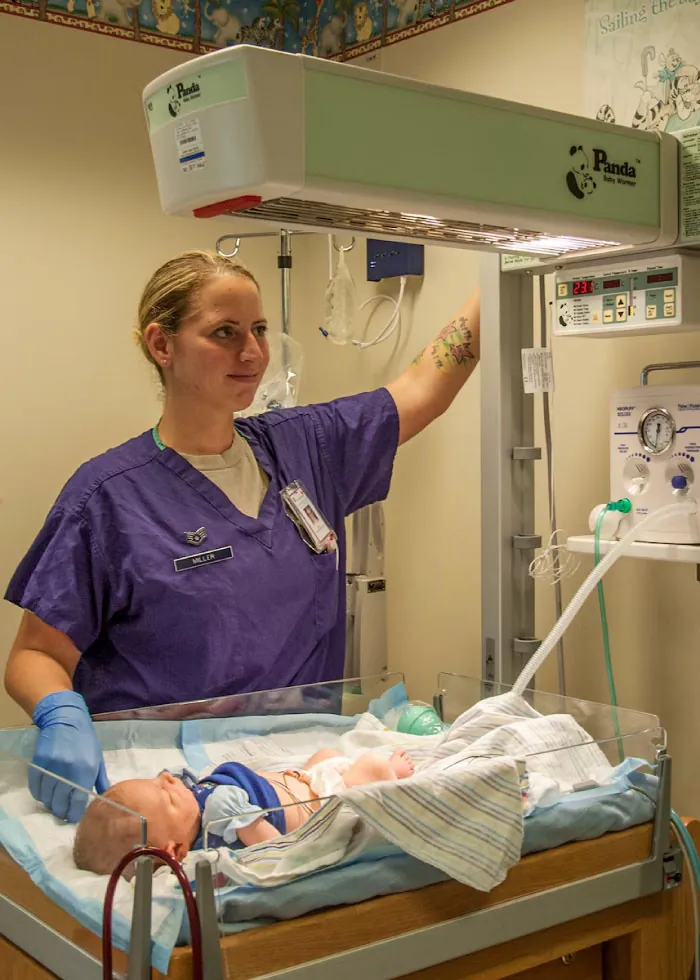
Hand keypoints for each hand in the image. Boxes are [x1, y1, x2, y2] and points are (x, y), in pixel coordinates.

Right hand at [30, 691, 108, 822]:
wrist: (66, 719)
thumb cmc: (85, 740)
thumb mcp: (97, 758)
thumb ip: (100, 780)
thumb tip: (104, 798)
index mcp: (85, 771)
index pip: (77, 802)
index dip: (74, 814)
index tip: (73, 817)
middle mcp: (68, 771)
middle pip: (60, 803)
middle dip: (61, 811)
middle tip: (62, 813)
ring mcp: (51, 767)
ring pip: (46, 797)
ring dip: (49, 804)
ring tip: (53, 804)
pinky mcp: (38, 763)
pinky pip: (35, 787)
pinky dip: (39, 794)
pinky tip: (44, 794)